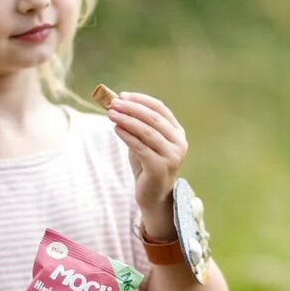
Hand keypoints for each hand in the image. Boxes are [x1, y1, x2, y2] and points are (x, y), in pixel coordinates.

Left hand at [107, 92, 187, 226]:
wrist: (153, 195)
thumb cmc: (146, 164)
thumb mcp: (143, 141)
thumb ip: (135, 124)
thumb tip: (116, 102)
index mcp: (177, 132)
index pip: (160, 108)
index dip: (141, 100)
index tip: (123, 95)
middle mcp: (179, 143)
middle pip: (154, 118)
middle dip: (132, 108)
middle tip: (114, 103)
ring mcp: (172, 156)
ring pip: (147, 132)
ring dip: (127, 120)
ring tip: (111, 114)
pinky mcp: (161, 167)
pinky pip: (141, 147)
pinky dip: (127, 136)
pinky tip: (116, 129)